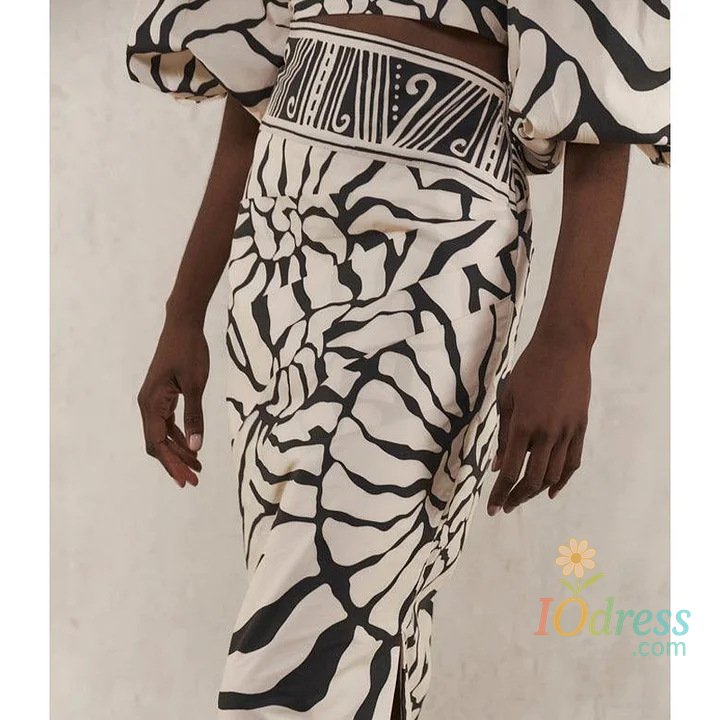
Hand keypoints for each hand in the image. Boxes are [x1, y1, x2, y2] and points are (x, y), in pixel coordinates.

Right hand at [137, 314, 208, 487]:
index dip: (171, 464)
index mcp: (151, 403)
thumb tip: (196, 447)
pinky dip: (179, 437)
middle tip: (194, 480)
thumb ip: (195, 416)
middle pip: (158, 443)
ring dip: (178, 451)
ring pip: (162, 435)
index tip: (185, 480)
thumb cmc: (189, 351)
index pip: (157, 443)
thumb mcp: (196, 385)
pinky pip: (167, 423)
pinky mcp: (163, 396)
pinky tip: (192, 447)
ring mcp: (154, 401)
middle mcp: (147, 404)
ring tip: (197, 468)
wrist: (183, 325)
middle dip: (175, 463)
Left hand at [486, 333, 590, 514]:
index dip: (500, 493)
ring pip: (554, 475)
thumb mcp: (508, 398)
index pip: (510, 471)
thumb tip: (497, 465)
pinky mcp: (580, 427)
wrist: (563, 347)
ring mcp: (567, 431)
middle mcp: (547, 433)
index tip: (492, 509)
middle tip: (505, 506)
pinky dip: (562, 480)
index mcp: (523, 425)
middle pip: (532, 479)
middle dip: (516, 497)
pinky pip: (572, 462)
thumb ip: (503, 434)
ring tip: (522, 497)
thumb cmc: (529, 369)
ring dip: (536, 491)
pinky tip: (551, 490)